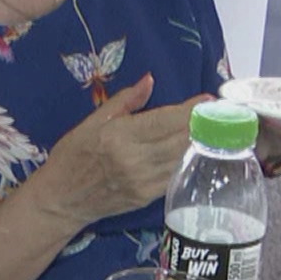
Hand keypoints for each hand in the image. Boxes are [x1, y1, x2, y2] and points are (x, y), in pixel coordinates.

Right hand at [39, 75, 201, 228]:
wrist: (61, 198)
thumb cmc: (72, 155)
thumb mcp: (91, 122)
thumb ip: (124, 102)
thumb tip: (149, 80)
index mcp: (120, 135)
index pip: (165, 120)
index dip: (191, 109)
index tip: (209, 99)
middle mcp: (135, 159)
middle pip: (180, 139)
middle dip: (203, 124)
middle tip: (219, 111)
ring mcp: (144, 181)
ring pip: (182, 158)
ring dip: (201, 142)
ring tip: (215, 128)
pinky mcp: (148, 198)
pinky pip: (176, 175)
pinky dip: (189, 161)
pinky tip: (198, 151)